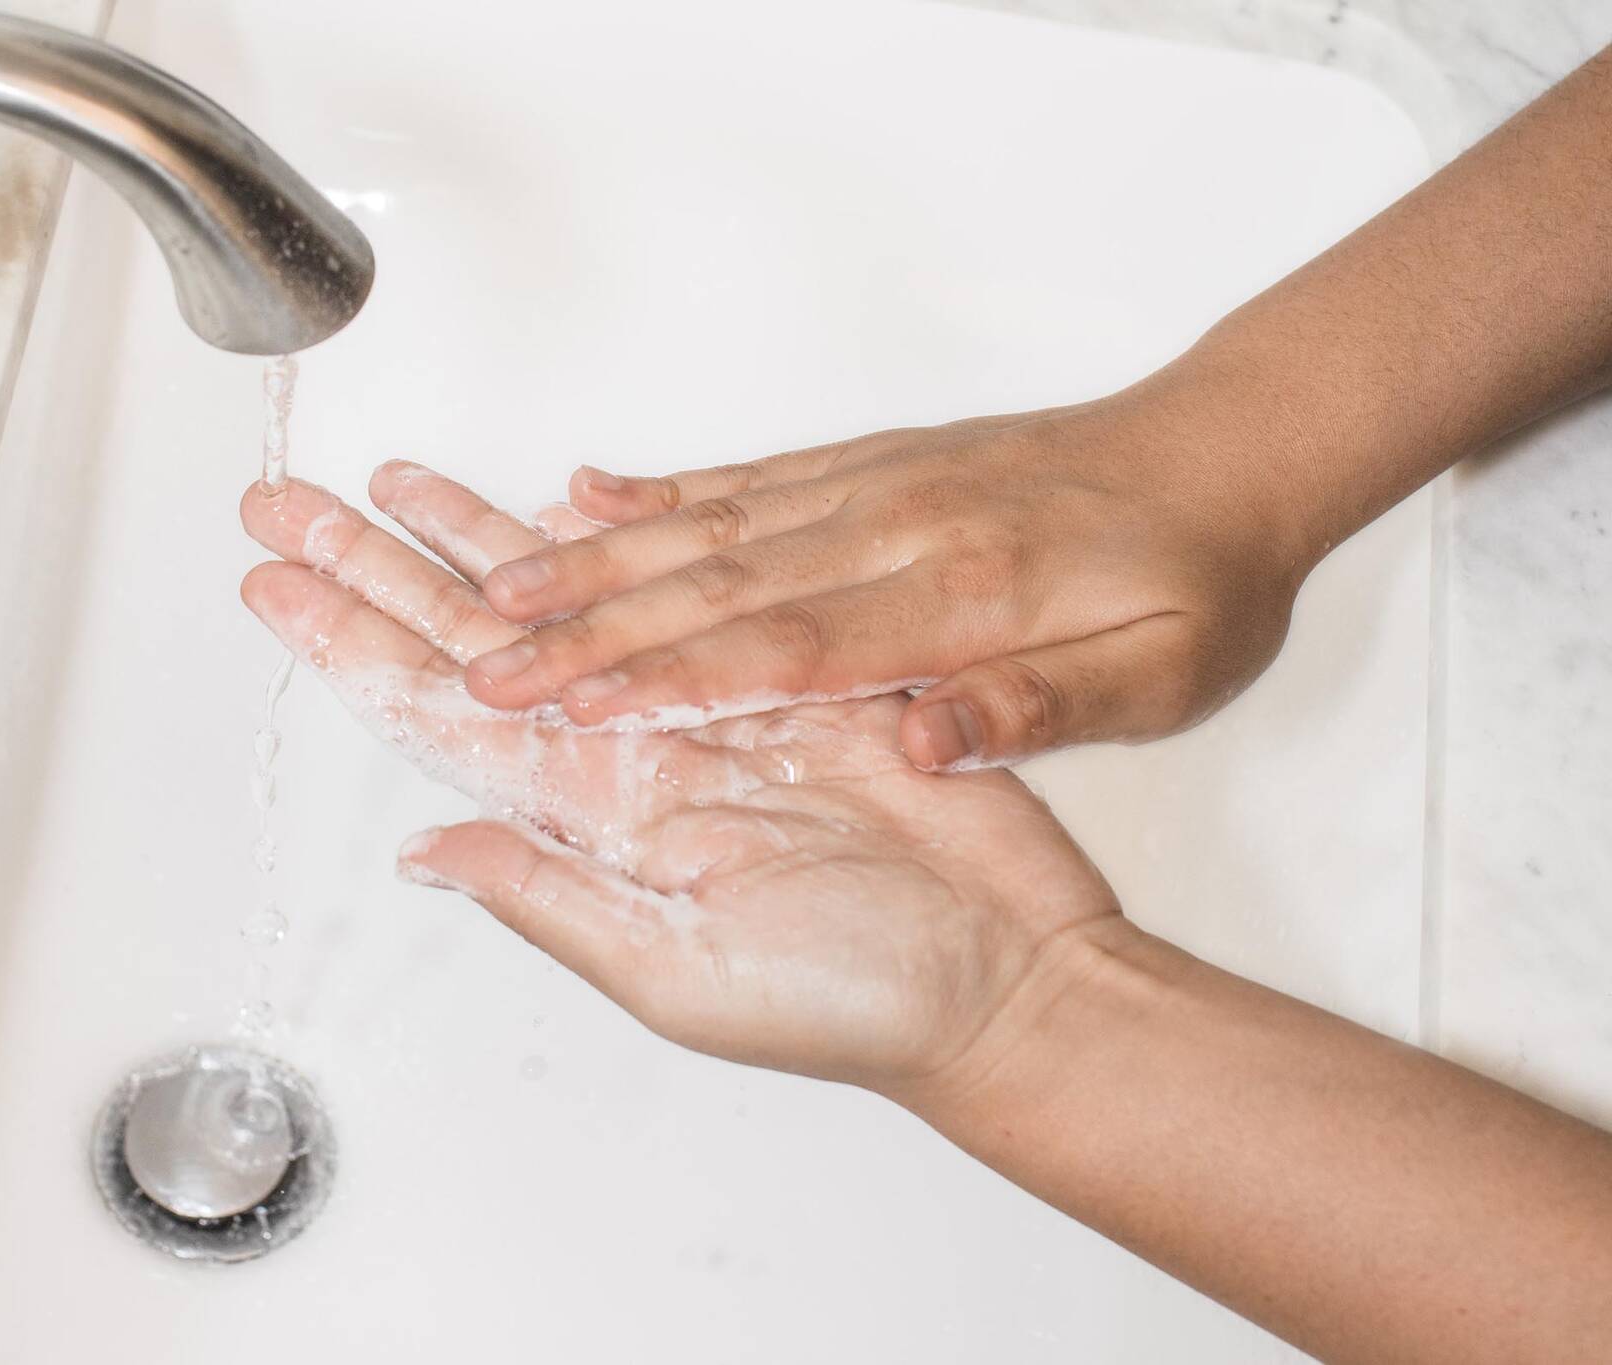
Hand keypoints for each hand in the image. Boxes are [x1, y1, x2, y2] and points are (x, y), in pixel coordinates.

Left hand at [239, 467, 1124, 1098]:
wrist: (1004, 973)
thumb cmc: (853, 1002)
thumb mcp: (678, 972)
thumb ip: (548, 901)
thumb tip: (426, 853)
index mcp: (587, 822)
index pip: (436, 713)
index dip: (350, 644)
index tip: (277, 583)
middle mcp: (624, 753)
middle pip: (469, 638)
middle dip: (376, 566)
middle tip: (292, 504)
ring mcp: (697, 703)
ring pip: (559, 597)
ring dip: (474, 536)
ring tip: (398, 478)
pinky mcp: (782, 667)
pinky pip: (673, 584)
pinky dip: (614, 542)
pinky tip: (555, 504)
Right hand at [460, 395, 1320, 769]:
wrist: (1229, 452)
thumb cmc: (1200, 579)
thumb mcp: (1164, 675)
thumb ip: (1041, 708)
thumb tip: (925, 738)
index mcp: (965, 597)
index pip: (788, 650)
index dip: (670, 680)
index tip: (573, 711)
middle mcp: (898, 527)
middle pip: (716, 584)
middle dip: (587, 628)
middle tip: (483, 665)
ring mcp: (876, 485)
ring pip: (709, 525)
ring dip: (595, 559)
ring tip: (495, 588)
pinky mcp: (870, 461)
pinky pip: (747, 476)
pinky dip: (659, 490)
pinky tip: (588, 497)